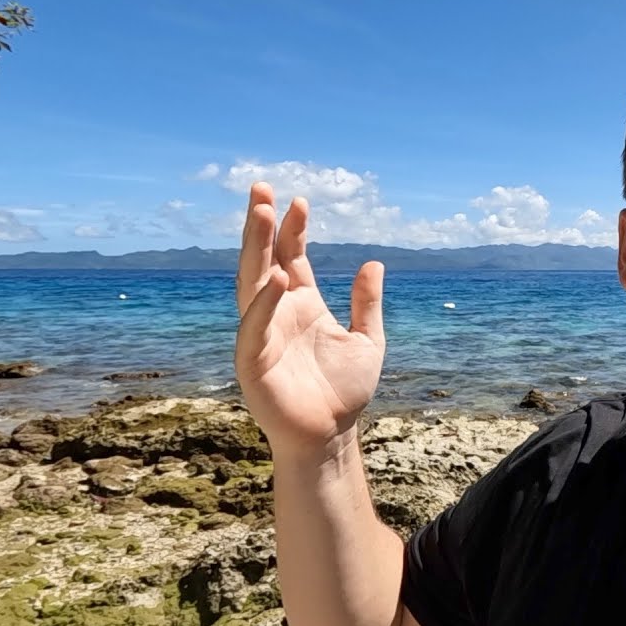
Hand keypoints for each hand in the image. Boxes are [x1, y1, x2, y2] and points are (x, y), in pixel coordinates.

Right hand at [233, 182, 385, 457]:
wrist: (332, 436)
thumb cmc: (344, 391)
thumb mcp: (367, 339)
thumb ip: (366, 303)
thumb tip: (374, 263)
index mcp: (302, 305)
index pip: (291, 256)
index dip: (292, 229)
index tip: (299, 200)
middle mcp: (277, 313)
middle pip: (264, 260)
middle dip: (261, 225)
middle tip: (261, 189)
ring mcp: (262, 335)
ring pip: (252, 284)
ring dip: (254, 250)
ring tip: (260, 215)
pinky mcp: (253, 363)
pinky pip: (253, 328)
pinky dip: (262, 304)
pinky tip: (275, 279)